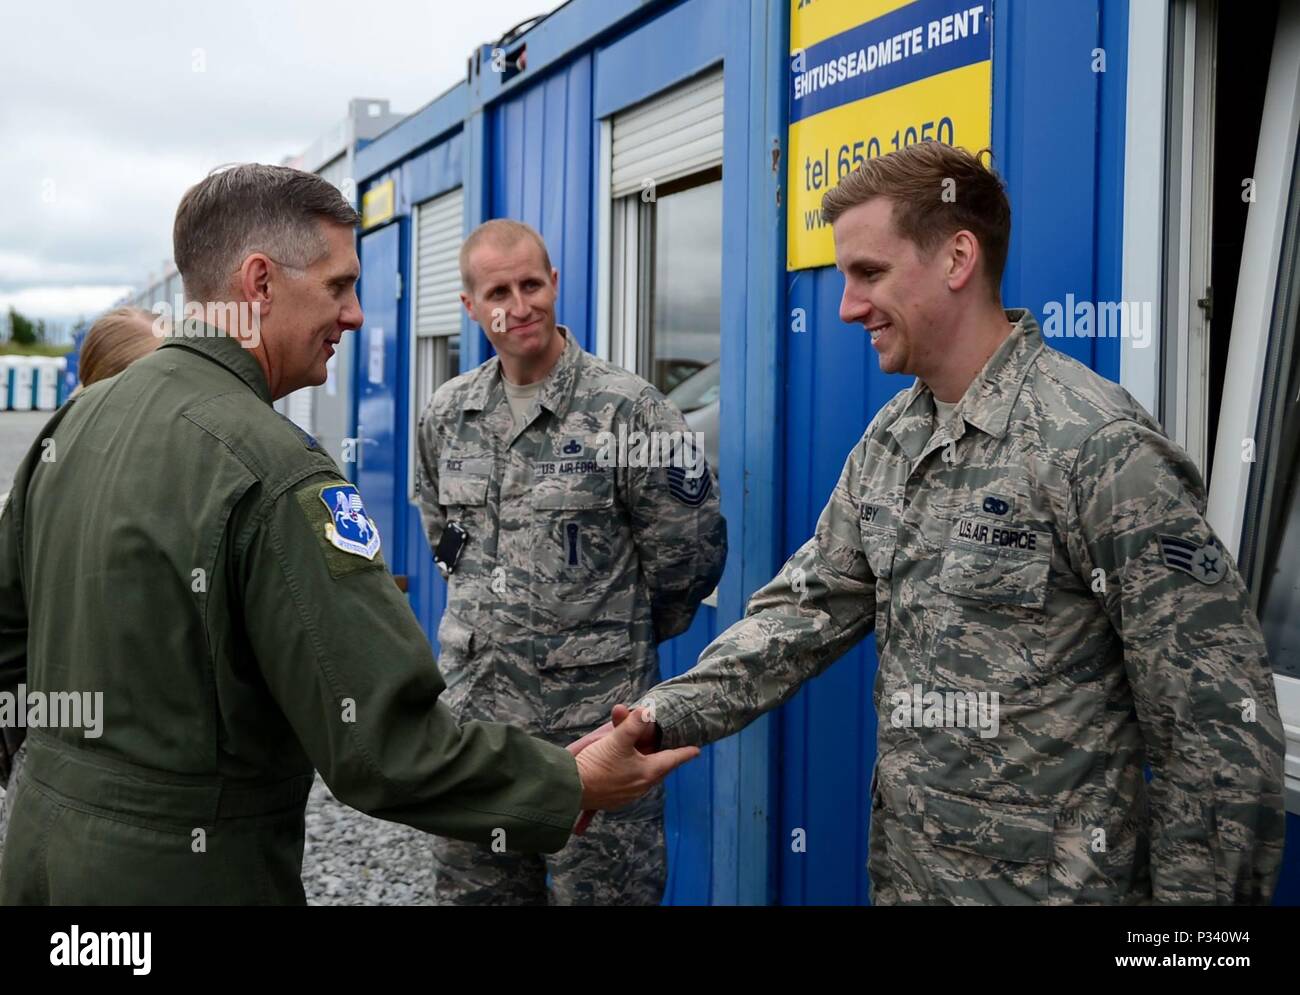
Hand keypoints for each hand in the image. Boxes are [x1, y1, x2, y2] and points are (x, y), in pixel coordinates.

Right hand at [571, 706, 694, 822]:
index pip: (672, 759)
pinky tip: (626, 777)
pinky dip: (632, 779)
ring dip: (649, 770)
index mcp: (648, 772)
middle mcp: (641, 786)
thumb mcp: (617, 739)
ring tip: (651, 764)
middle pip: (659, 771)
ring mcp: (627, 796)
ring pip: (645, 780)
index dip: (684, 753)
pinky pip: (629, 789)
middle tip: (672, 755)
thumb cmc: (597, 763)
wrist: (572, 789)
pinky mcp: (613, 801)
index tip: (696, 751)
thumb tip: (647, 710)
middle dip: (666, 762)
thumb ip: (633, 724)